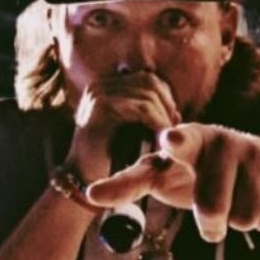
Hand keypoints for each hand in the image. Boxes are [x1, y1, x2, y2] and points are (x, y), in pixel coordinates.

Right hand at [66, 72, 181, 181]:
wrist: (82, 180)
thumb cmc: (108, 160)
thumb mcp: (130, 132)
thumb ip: (147, 117)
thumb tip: (177, 111)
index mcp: (105, 87)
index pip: (147, 79)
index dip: (165, 99)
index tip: (172, 123)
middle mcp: (99, 85)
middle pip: (149, 82)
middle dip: (167, 105)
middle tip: (173, 130)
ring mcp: (98, 93)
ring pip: (149, 94)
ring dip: (164, 117)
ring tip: (168, 138)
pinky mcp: (102, 106)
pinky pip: (142, 109)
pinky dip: (158, 123)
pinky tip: (161, 140)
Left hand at [86, 124, 259, 241]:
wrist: (258, 168)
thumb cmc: (196, 174)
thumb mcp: (163, 175)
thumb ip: (129, 182)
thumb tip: (88, 193)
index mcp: (186, 142)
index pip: (178, 145)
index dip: (176, 144)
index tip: (171, 142)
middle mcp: (222, 139)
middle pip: (213, 208)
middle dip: (211, 226)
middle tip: (212, 218)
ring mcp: (256, 149)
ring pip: (247, 219)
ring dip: (240, 222)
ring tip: (239, 201)